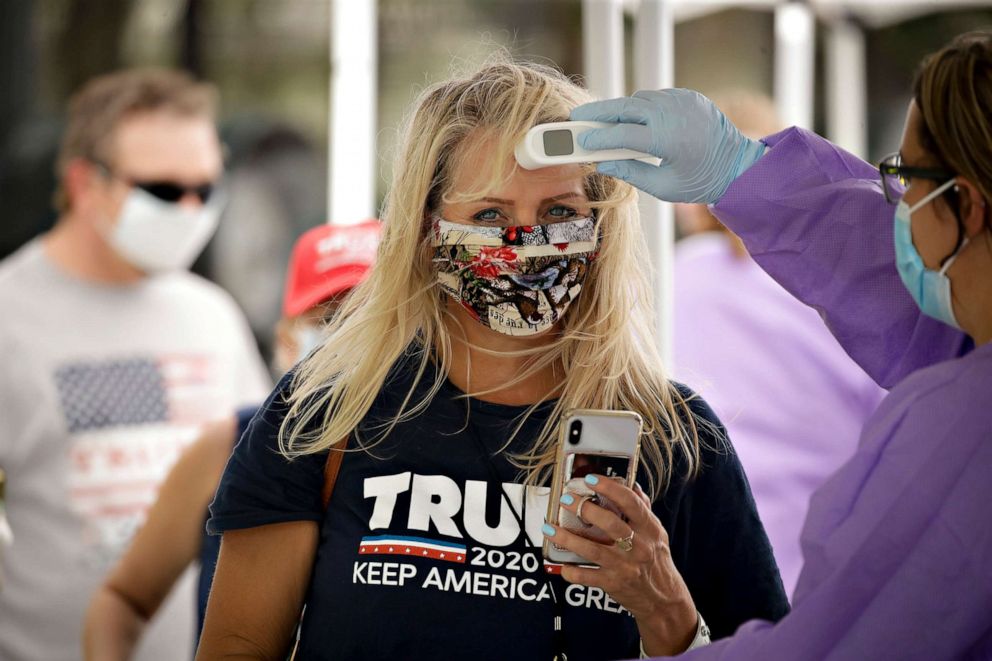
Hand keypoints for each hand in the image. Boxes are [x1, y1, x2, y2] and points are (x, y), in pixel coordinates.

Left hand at [543, 474, 697, 655]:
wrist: (663, 599)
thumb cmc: (657, 561)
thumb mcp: (657, 533)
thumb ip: (643, 510)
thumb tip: (632, 486)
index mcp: (649, 529)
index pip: (631, 503)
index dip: (611, 488)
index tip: (592, 479)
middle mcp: (638, 546)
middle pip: (610, 524)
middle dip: (585, 509)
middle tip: (567, 500)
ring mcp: (624, 566)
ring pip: (593, 550)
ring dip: (568, 538)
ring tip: (550, 528)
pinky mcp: (613, 583)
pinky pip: (588, 577)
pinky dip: (572, 572)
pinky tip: (561, 564)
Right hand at [570, 88, 765, 203]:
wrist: (739, 166)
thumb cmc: (701, 182)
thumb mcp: (663, 187)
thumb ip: (630, 173)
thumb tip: (602, 164)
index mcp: (668, 139)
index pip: (622, 133)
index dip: (598, 137)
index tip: (581, 140)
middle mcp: (674, 114)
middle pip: (626, 107)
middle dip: (599, 112)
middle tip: (578, 116)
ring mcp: (683, 100)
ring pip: (641, 98)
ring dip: (622, 108)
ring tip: (603, 119)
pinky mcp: (690, 96)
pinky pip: (658, 96)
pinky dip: (643, 105)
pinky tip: (633, 117)